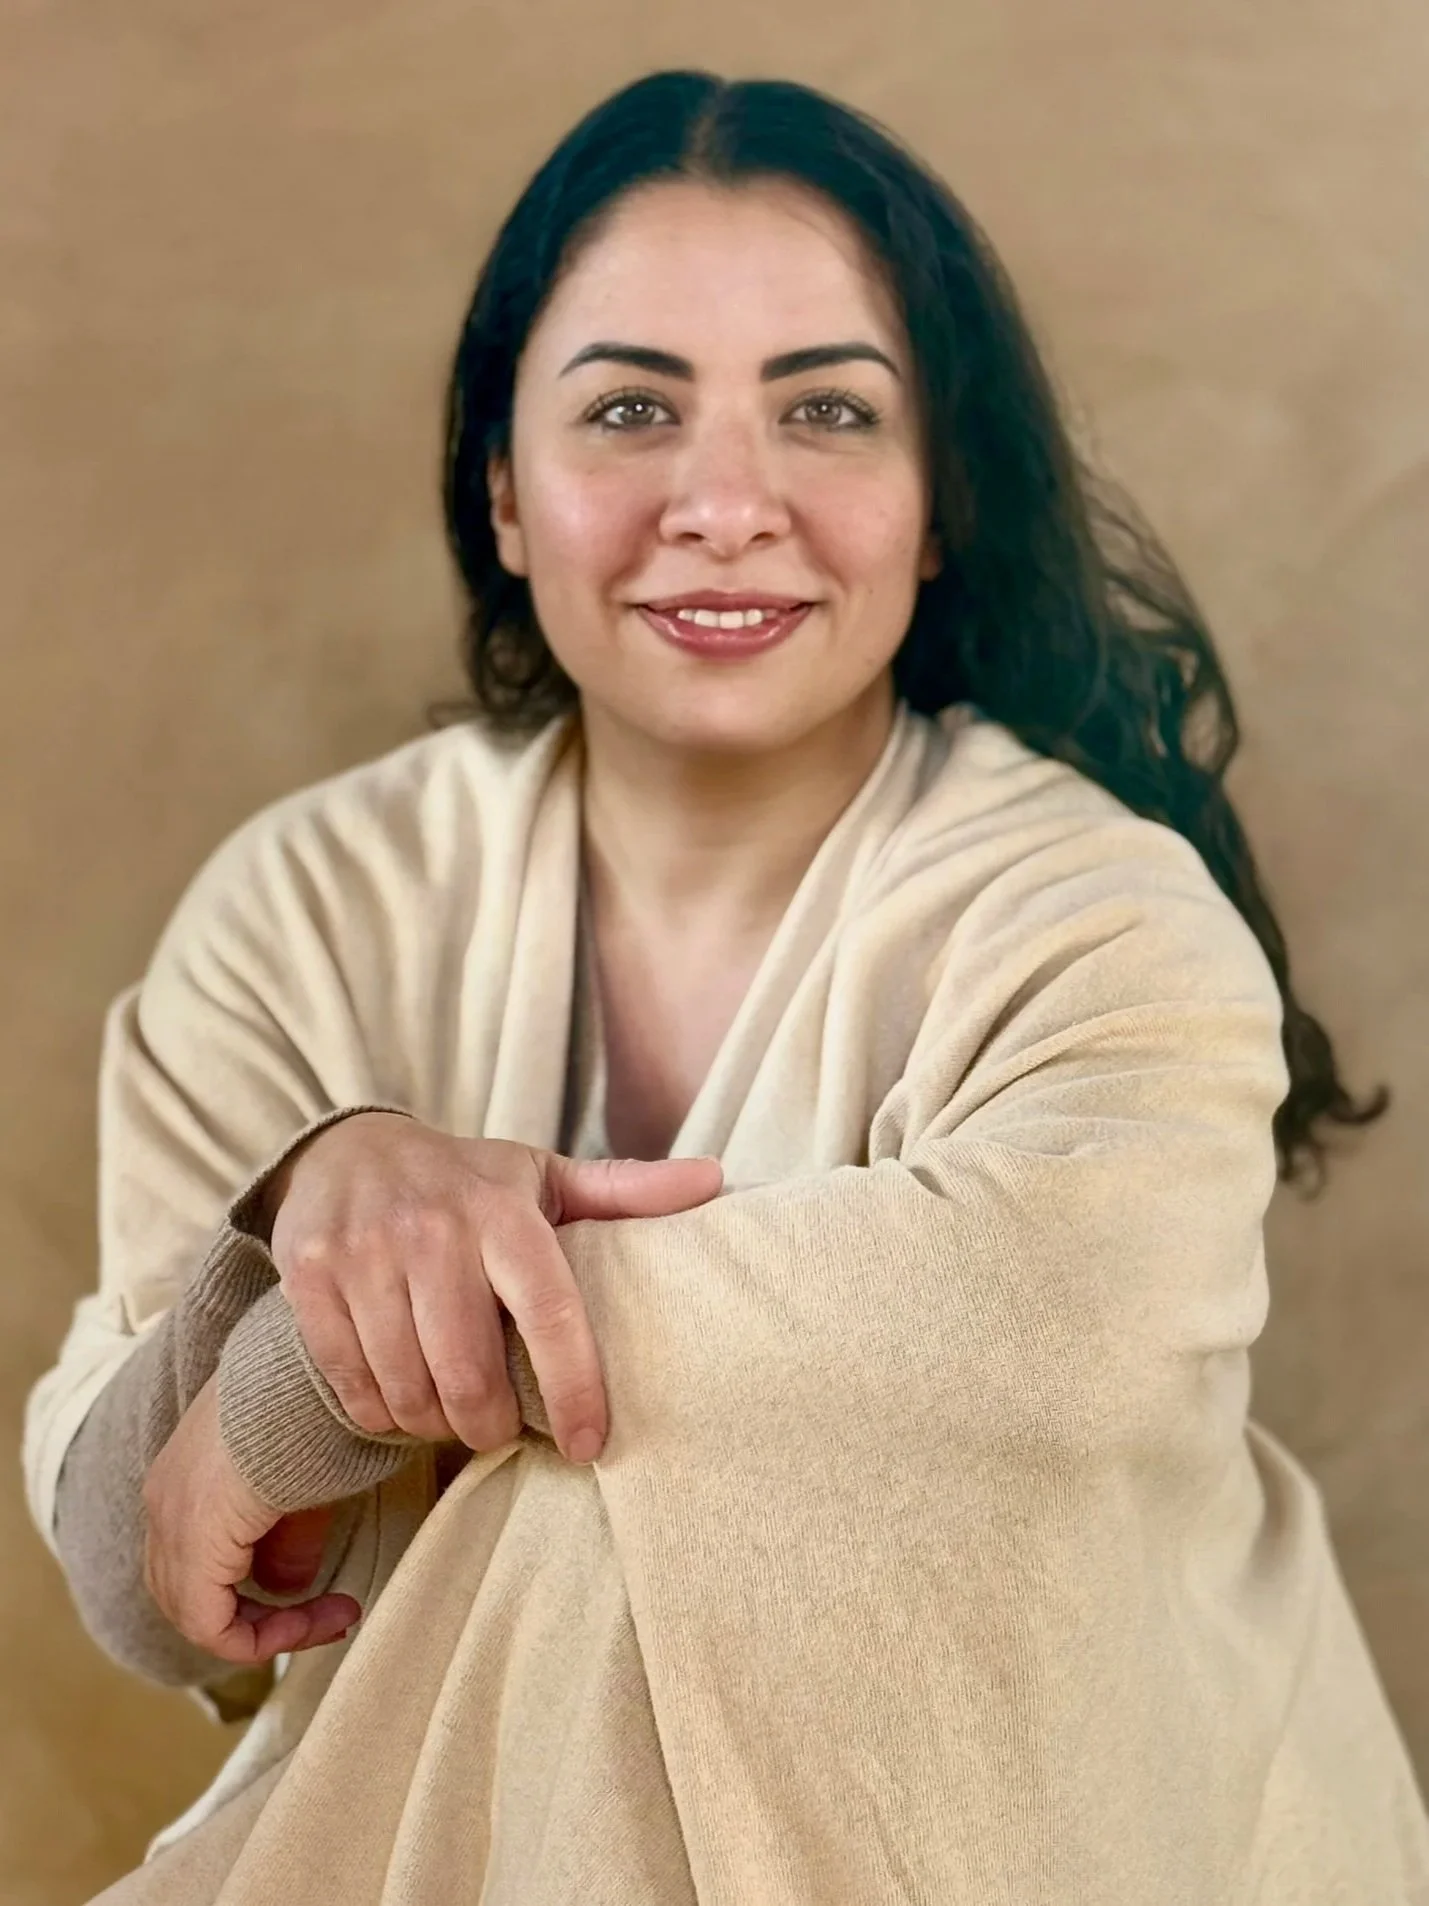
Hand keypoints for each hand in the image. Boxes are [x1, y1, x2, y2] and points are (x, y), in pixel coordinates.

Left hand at [143, 1374, 360, 1666]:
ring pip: (197, 1615)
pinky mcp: (192, 1544)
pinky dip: (262, 1638)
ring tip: (330, 1617)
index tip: (327, 1594)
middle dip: (260, 1618)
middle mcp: (163, 1501)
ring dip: (266, 1630)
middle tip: (326, 1614)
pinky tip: (314, 1621)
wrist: (306, 1376)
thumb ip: (286, 1538)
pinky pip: (212, 1625)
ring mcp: (170, 1523)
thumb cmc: (315, 1407)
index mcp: (183, 1477)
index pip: (199, 1561)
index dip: (259, 1592)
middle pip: (189, 1595)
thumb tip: (287, 1587)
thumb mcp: (299, 1479)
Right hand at [265, 1114, 721, 1463]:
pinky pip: (351, 1383)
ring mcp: (365, 1253)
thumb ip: (627, 1191)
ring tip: (449, 1415)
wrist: (345, 1148)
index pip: (552, 1316)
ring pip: (409, 1389)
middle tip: (499, 1432)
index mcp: (504, 1212)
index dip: (576, 1391)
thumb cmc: (465, 1180)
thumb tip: (718, 1180)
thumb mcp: (544, 1177)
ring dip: (434, 1425)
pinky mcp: (309, 1276)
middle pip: (471, 1376)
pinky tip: (396, 1402)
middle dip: (491, 1428)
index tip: (590, 1446)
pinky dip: (378, 1414)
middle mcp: (434, 1230)